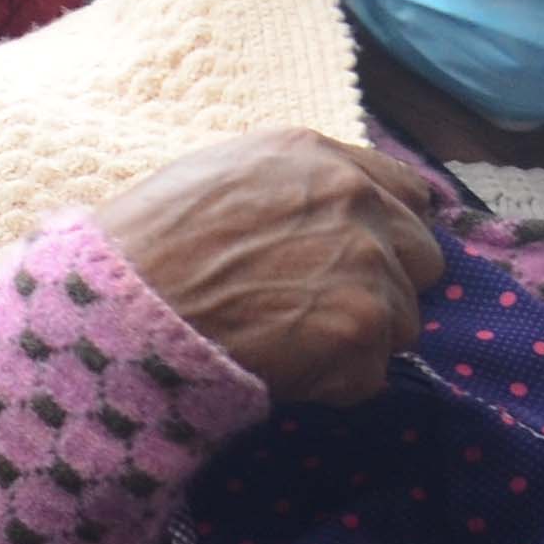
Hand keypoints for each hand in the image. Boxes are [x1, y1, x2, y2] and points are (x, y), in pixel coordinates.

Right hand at [92, 128, 445, 409]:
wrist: (121, 308)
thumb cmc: (143, 248)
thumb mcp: (215, 179)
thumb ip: (291, 187)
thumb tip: (338, 212)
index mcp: (318, 160)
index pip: (407, 193)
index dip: (388, 232)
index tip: (364, 258)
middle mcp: (356, 202)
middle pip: (422, 258)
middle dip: (384, 287)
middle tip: (319, 309)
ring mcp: (368, 266)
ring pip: (402, 322)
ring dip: (357, 341)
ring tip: (287, 343)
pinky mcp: (362, 330)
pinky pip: (370, 375)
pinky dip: (332, 383)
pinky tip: (280, 368)